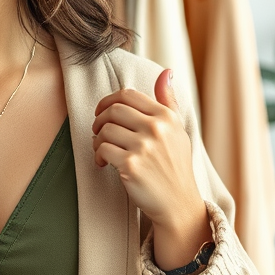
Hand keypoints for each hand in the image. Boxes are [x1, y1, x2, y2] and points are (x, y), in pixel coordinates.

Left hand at [92, 68, 211, 270]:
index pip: (127, 94)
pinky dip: (97, 155)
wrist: (178, 202)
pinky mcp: (131, 166)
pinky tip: (103, 163)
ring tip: (102, 149)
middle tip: (99, 131)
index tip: (102, 111)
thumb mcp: (177, 130)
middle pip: (113, 110)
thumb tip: (166, 72)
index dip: (108, 101)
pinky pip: (102, 150)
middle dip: (99, 119)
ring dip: (97, 140)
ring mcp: (144, 147)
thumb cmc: (174, 165)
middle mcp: (156, 129)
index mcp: (166, 117)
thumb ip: (167, 101)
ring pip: (105, 130)